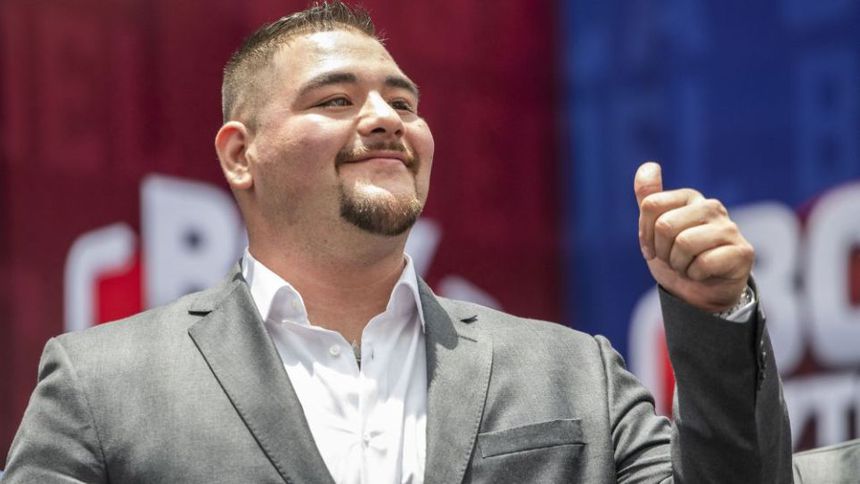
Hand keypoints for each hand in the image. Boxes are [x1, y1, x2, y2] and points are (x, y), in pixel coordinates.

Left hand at [634, 162, 753, 312]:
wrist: (701, 291)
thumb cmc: (677, 257)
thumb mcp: (656, 228)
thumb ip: (649, 197)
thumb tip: (648, 165)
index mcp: (689, 196)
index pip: (650, 205)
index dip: (645, 234)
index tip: (653, 248)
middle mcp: (711, 207)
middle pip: (665, 225)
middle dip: (663, 251)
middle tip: (675, 259)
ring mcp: (729, 228)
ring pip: (684, 244)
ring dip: (679, 264)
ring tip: (689, 266)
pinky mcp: (742, 251)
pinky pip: (703, 263)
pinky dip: (696, 275)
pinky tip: (704, 274)